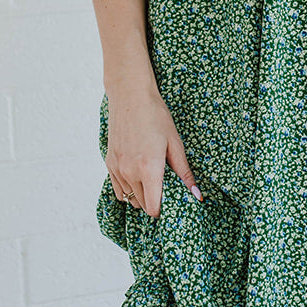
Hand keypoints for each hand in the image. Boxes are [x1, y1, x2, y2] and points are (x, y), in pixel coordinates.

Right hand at [105, 88, 202, 218]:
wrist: (130, 96)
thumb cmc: (156, 116)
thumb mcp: (175, 144)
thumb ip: (184, 172)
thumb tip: (197, 195)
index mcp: (149, 170)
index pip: (153, 208)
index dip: (163, 209)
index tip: (171, 201)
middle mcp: (130, 173)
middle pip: (142, 205)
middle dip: (154, 202)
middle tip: (164, 188)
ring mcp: (117, 169)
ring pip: (129, 198)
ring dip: (141, 196)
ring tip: (151, 181)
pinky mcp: (109, 163)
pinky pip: (118, 188)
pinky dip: (128, 189)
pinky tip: (137, 177)